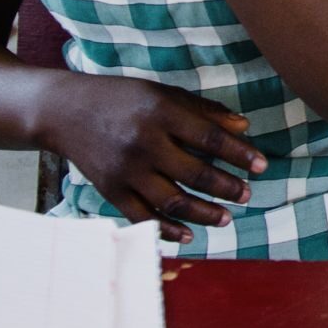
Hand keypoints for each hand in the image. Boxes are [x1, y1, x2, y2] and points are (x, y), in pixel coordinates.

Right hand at [49, 73, 265, 244]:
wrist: (65, 111)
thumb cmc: (124, 98)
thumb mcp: (165, 94)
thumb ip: (204, 111)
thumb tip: (245, 127)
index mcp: (162, 113)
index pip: (210, 137)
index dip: (239, 153)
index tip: (262, 166)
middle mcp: (144, 143)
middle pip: (195, 173)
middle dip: (227, 187)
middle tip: (246, 195)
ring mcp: (126, 170)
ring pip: (173, 201)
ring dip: (204, 213)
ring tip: (227, 218)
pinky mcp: (110, 190)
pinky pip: (143, 216)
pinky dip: (168, 229)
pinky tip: (190, 234)